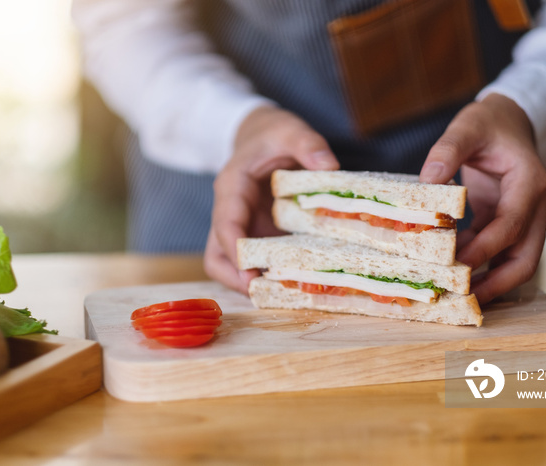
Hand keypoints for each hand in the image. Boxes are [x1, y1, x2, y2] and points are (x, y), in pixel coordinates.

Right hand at [204, 106, 338, 292]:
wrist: (262, 135)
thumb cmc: (273, 134)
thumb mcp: (290, 130)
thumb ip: (307, 143)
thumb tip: (329, 165)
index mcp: (232, 186)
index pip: (224, 223)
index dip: (234, 249)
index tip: (251, 273)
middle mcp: (230, 211)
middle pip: (217, 254)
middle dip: (236, 278)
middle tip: (266, 294)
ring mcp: (242, 227)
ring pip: (229, 264)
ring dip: (249, 282)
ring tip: (282, 296)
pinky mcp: (255, 235)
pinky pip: (253, 261)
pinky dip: (267, 274)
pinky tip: (294, 282)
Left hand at [419, 93, 545, 303]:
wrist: (510, 120)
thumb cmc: (490, 123)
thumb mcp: (468, 126)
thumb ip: (447, 149)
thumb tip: (428, 180)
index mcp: (530, 183)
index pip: (511, 225)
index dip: (485, 250)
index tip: (458, 267)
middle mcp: (537, 206)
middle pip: (525, 258)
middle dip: (496, 284)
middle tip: (461, 298)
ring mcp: (527, 218)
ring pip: (516, 262)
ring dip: (489, 282)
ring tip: (455, 296)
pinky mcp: (511, 223)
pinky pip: (500, 253)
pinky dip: (480, 265)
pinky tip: (452, 273)